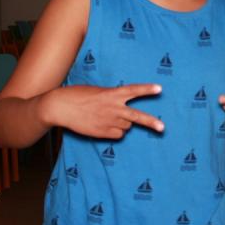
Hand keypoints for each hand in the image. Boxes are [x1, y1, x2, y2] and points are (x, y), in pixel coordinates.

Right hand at [40, 83, 163, 139]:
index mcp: (112, 94)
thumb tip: (122, 111)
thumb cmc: (78, 96)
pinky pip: (118, 135)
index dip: (147, 89)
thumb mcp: (97, 92)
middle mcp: (113, 108)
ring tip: (108, 117)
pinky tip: (104, 126)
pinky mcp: (103, 132)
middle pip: (137, 117)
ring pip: (127, 127)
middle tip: (163, 128)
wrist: (61, 107)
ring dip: (123, 123)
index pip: (133, 90)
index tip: (160, 89)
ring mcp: (109, 121)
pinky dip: (115, 132)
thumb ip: (112, 99)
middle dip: (151, 122)